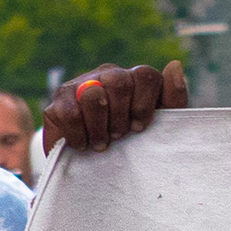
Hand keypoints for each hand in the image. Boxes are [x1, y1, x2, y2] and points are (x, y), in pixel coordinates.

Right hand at [40, 61, 184, 154]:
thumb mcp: (160, 124)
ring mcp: (79, 86)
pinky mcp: (56, 103)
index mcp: (133, 78)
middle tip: (118, 136)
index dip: (143, 104)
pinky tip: (83, 144)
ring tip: (101, 143)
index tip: (139, 128)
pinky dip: (78, 134)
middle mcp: (107, 75)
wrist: (92, 164)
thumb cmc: (131, 141)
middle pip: (118, 82)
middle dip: (120, 116)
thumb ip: (173, 98)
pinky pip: (69, 113)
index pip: (145, 75)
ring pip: (93, 95)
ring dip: (99, 126)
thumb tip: (174, 65)